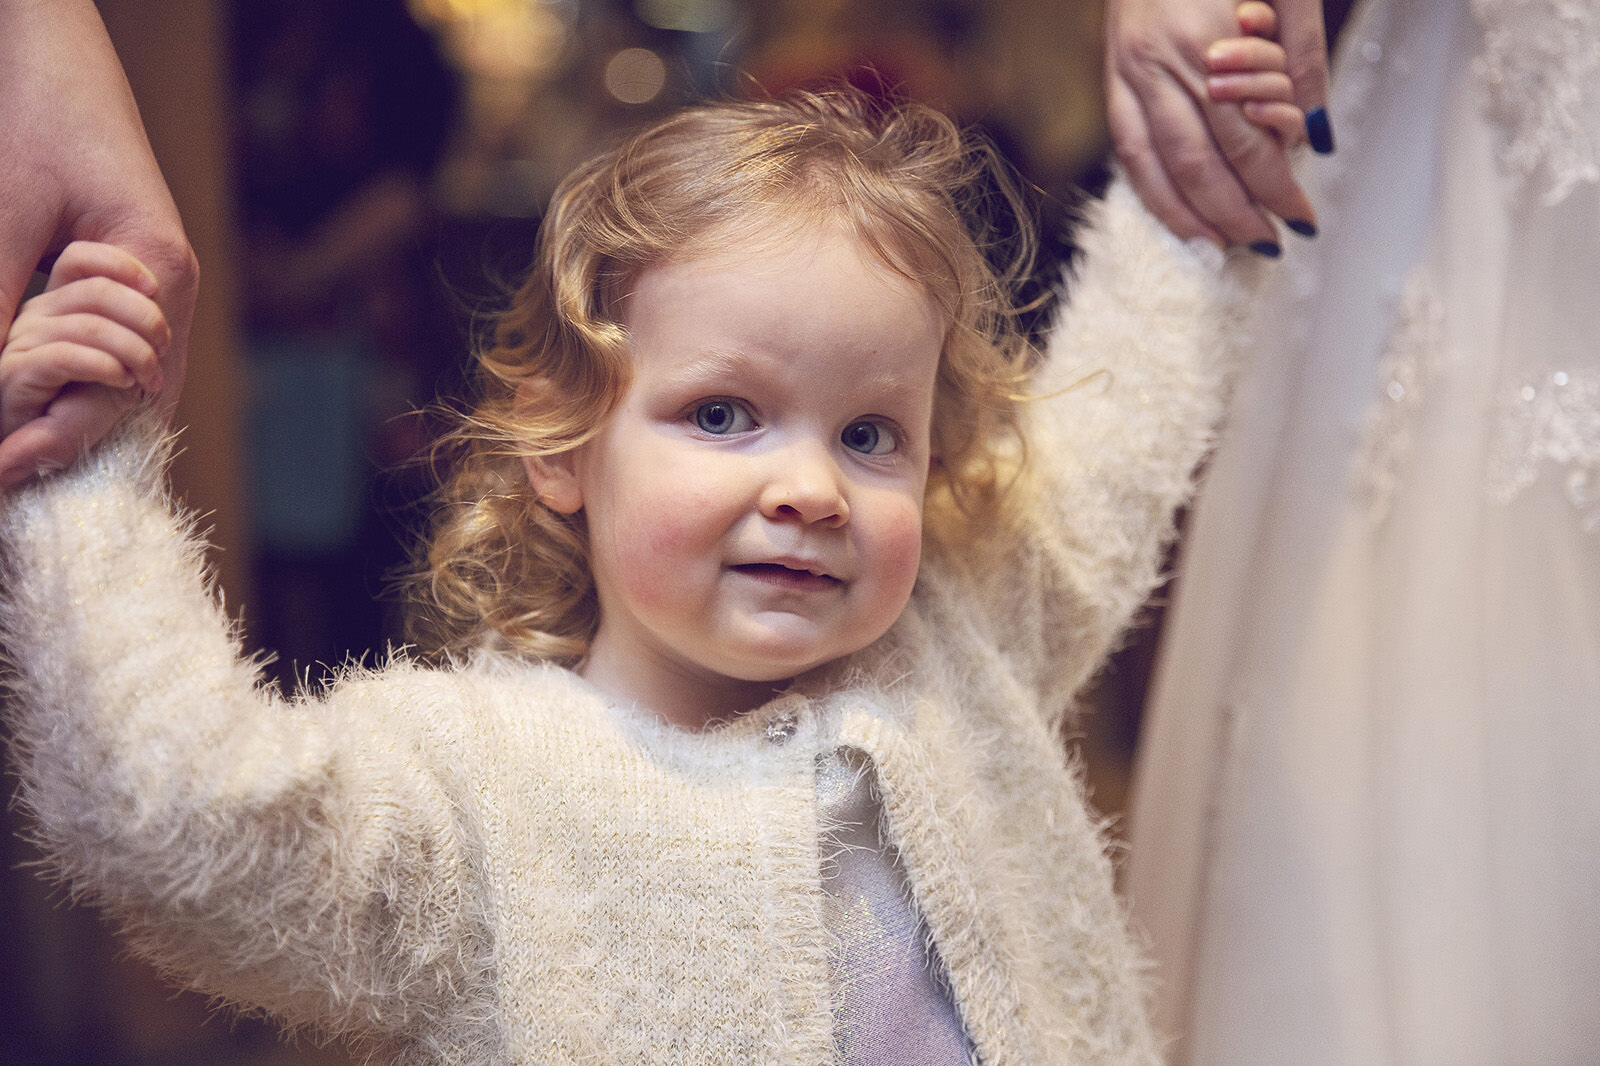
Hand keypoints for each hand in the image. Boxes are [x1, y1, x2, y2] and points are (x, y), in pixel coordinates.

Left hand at [0, 0, 197, 486]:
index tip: (7, 471)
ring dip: (77, 409)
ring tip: (21, 446)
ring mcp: (160, 283)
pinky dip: (79, 376)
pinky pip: (119, 348)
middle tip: (10, 470)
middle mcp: (171, 288)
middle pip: (136, 395)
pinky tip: (40, 395)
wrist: (55, 48)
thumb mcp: (6, 215)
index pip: (121, 387)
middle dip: (71, 436)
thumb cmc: (37, 117)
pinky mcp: (137, 273)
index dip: (60, 437)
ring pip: (131, 377)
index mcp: (158, 272)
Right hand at [0, 242, 169, 479]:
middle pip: (94, 290)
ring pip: (88, 324)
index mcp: (60, 302)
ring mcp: (24, 342)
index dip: (121, 265)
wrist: (61, 458)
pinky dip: (105, 366)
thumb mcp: (129, 362)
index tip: (156, 289)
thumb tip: (154, 282)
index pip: (79, 258)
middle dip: (144, 318)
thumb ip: (136, 324)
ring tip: (148, 378)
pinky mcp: (16, 373)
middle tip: (162, 351)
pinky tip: (123, 382)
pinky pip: (65, 354)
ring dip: (133, 351)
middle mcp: (37, 315)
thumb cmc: (100, 410)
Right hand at [1105, 0, 1329, 249]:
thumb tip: (1316, 137)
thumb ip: (1300, 56)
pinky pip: (1129, 150)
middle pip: (1200, 161)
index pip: (1244, 137)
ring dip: (1193, 214)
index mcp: (1203, 36)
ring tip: (1226, 246)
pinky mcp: (1113, 78)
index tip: (1301, 217)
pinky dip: (1154, 192)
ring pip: (1158, 165)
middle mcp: (1156, 62)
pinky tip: (1181, 218)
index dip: (1274, 184)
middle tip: (1270, 243)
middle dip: (1237, 211)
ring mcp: (1127, 72)